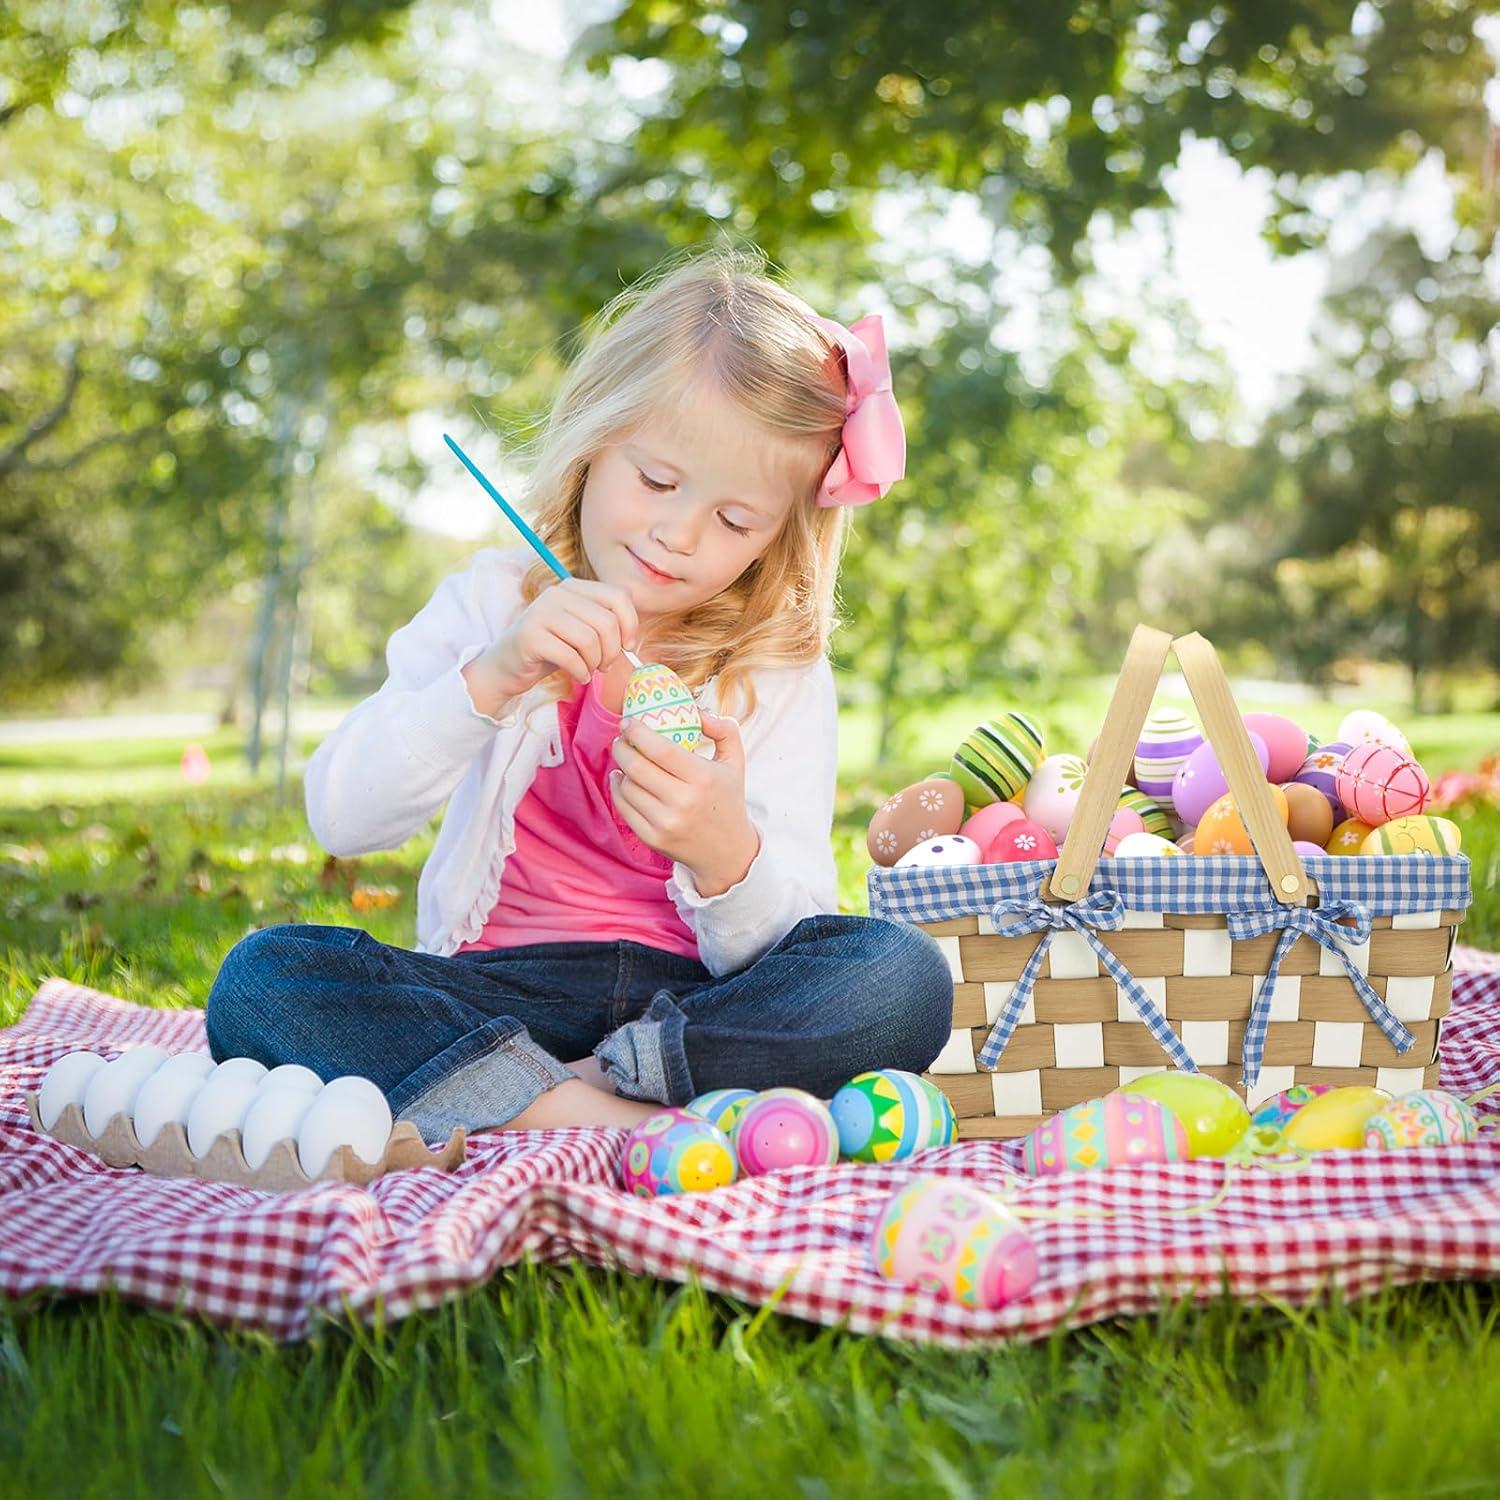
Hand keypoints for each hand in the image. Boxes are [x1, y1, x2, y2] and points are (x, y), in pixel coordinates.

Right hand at [463, 578, 639, 716]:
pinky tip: (578, 676)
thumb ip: (607, 626)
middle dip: (613, 651)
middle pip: (606, 622)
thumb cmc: (553, 650)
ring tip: (590, 670)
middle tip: (605, 665)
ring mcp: (541, 612)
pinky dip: (581, 672)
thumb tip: (635, 641)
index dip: (630, 624)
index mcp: (574, 587)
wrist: (508, 667)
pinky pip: (571, 656)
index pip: (619, 596)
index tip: (628, 646)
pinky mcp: (530, 635)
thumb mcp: (582, 632)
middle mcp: (557, 593)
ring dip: (596, 663)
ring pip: (590, 639)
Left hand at [609, 711, 760, 892]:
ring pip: (628, 786)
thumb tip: (699, 712)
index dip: (638, 733)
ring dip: (621, 768)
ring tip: (625, 759)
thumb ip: (724, 730)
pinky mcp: (653, 838)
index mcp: (704, 779)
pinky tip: (622, 780)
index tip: (628, 723)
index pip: (661, 749)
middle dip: (622, 747)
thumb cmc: (728, 800)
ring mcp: (666, 823)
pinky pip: (624, 808)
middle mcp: (684, 802)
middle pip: (637, 767)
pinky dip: (618, 790)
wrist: (727, 852)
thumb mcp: (735, 763)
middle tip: (621, 739)